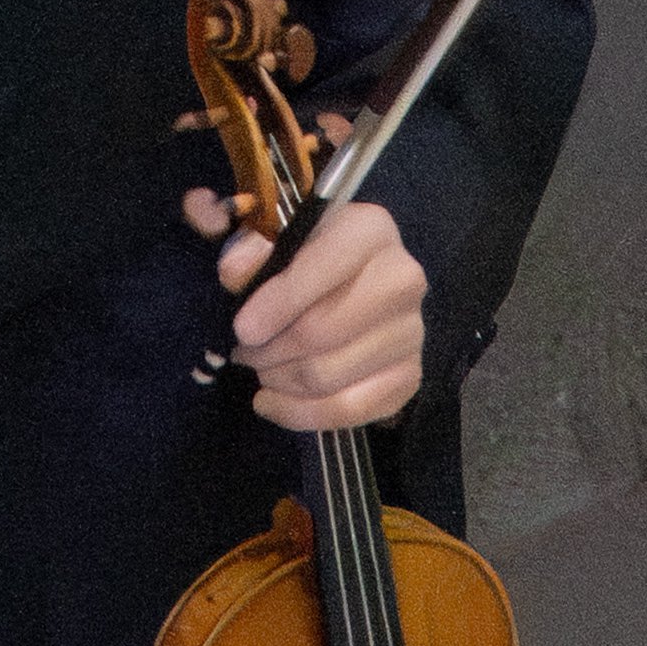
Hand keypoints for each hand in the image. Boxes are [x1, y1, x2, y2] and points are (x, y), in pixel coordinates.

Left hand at [185, 176, 429, 435]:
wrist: (350, 283)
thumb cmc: (303, 256)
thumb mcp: (272, 235)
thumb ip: (247, 245)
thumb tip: (234, 271)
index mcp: (369, 231)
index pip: (321, 270)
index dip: (276, 304)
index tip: (242, 329)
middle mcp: (402, 278)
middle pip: (320, 332)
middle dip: (268, 349)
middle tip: (243, 351)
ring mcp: (411, 332)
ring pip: (327, 377)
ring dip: (278, 380)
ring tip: (260, 368)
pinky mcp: (408, 377)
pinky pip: (348, 412)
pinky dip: (299, 414)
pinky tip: (271, 401)